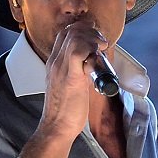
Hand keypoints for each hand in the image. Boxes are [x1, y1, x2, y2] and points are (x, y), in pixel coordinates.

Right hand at [38, 19, 107, 141]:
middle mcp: (55, 62)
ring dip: (92, 37)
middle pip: (70, 31)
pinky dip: (89, 48)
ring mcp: (60, 68)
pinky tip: (98, 54)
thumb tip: (93, 65)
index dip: (83, 30)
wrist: (57, 127)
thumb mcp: (71, 85)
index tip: (97, 38)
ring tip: (102, 47)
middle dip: (90, 31)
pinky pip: (76, 52)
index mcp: (54, 62)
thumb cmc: (66, 110)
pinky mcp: (70, 77)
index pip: (65, 34)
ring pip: (73, 37)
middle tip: (102, 43)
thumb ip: (79, 72)